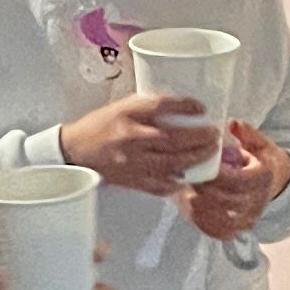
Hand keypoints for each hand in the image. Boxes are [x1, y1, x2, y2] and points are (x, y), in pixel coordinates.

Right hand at [60, 93, 222, 192]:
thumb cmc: (100, 126)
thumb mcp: (122, 106)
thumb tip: (182, 107)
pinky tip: (189, 175)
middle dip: (199, 137)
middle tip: (214, 133)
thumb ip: (149, 106)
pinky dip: (177, 180)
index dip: (185, 106)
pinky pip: (160, 184)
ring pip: (171, 163)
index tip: (201, 108)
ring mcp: (131, 162)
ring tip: (210, 152)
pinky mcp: (131, 180)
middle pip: (172, 138)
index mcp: (127, 114)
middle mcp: (130, 137)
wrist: (75, 151)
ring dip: (195, 158)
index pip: (161, 106)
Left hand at [188, 119, 289, 242]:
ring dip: (199, 206)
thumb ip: (247, 133)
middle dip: (203, 189)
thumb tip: (233, 124)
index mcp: (262, 178)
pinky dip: (202, 221)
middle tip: (186, 177)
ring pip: (219, 219)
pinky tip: (192, 206)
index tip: (199, 165)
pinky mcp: (238, 229)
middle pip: (225, 201)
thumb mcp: (259, 142)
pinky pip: (217, 231)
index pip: (238, 181)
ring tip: (187, 190)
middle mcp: (257, 201)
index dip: (216, 175)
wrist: (275, 183)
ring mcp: (248, 218)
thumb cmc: (261, 160)